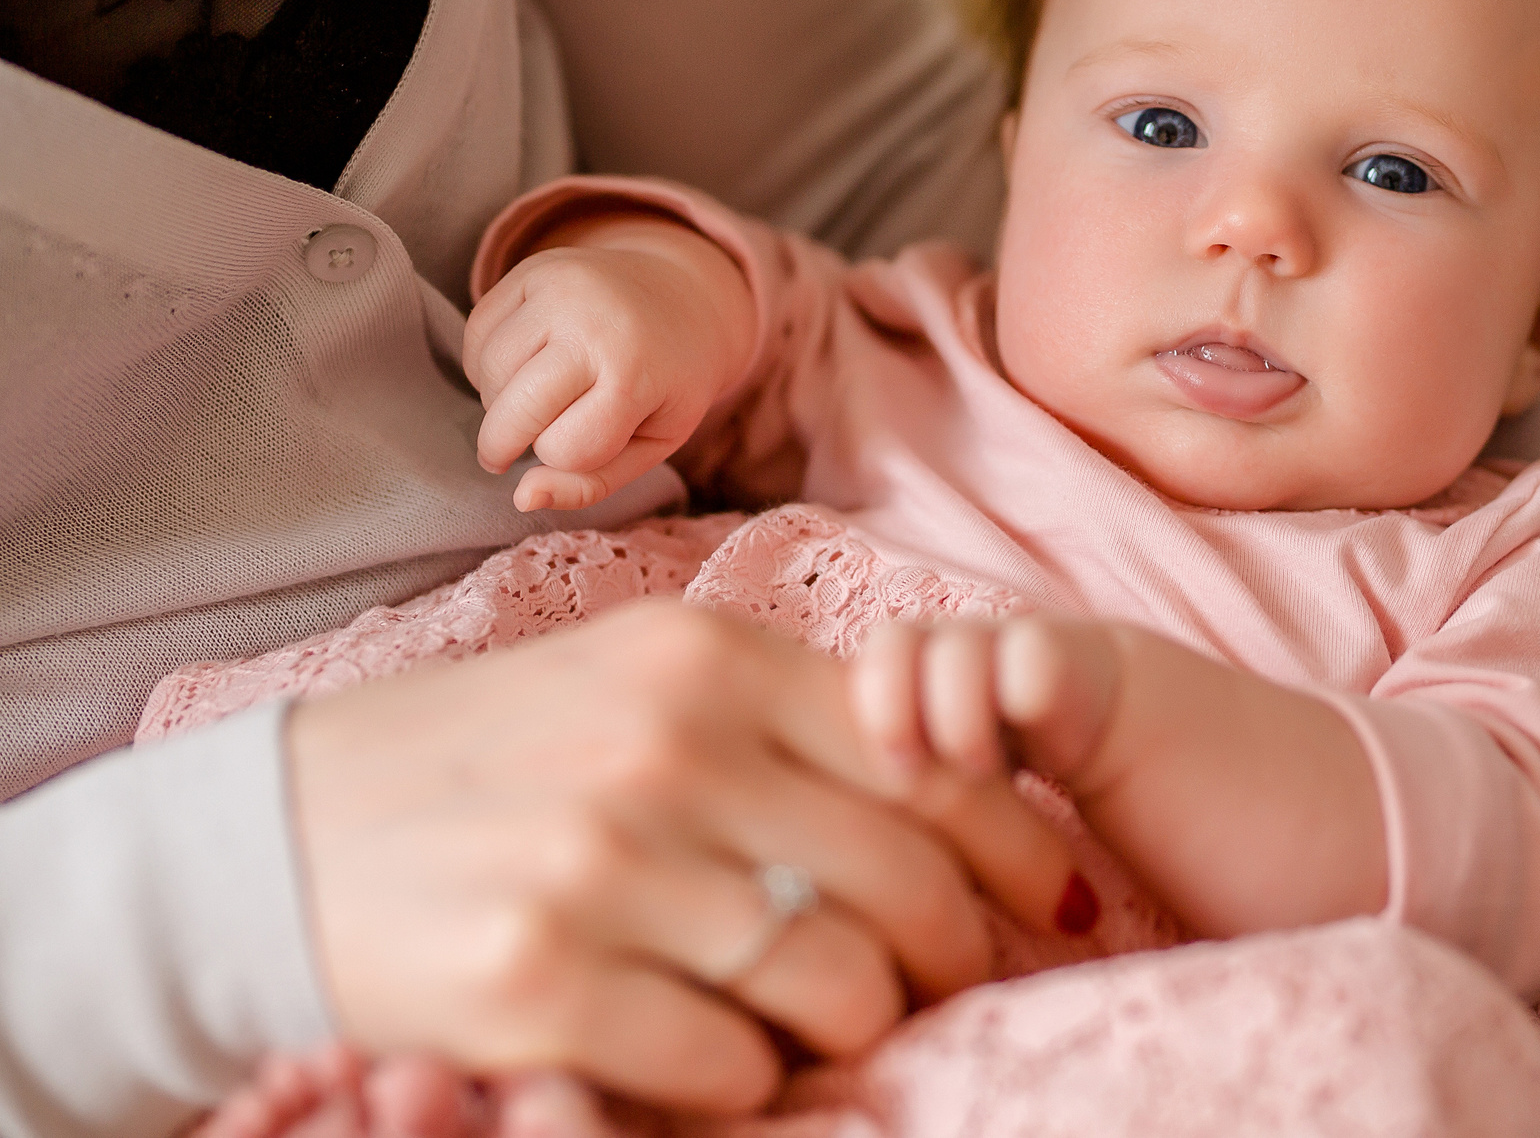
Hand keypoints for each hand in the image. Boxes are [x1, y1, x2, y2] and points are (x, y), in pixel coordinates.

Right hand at [289, 601, 1086, 1112]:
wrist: (279, 836)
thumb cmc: (495, 764)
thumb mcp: (642, 688)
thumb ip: (791, 721)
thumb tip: (968, 781)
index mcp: (709, 659)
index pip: (936, 753)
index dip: (1017, 840)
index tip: (1057, 895)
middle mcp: (668, 749)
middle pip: (908, 881)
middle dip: (955, 955)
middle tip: (945, 988)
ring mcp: (601, 865)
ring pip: (835, 984)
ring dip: (854, 1029)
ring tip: (829, 1030)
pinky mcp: (535, 982)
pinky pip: (726, 1065)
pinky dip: (747, 1082)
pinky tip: (718, 1059)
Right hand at [462, 213, 756, 510]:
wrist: (681, 296)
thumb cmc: (667, 383)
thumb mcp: (653, 443)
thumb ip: (592, 484)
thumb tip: (522, 499)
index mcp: (636, 374)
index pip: (564, 450)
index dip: (570, 457)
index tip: (590, 441)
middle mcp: (594, 324)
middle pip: (513, 414)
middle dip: (506, 445)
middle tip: (516, 448)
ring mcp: (560, 289)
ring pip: (487, 375)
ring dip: (497, 402)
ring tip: (533, 400)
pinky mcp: (532, 268)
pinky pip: (475, 336)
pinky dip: (485, 364)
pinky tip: (521, 367)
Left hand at [847, 616, 1385, 938]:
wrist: (1342, 848)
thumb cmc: (1216, 884)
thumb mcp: (1067, 882)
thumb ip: (990, 861)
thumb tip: (880, 931)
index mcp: (1006, 724)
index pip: (882, 693)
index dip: (856, 742)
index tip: (882, 821)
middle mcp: (1025, 681)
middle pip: (886, 652)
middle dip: (870, 715)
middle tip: (905, 787)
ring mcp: (1070, 667)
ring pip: (934, 645)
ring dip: (922, 710)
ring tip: (963, 776)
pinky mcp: (1120, 674)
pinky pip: (1022, 658)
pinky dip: (992, 705)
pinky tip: (1013, 770)